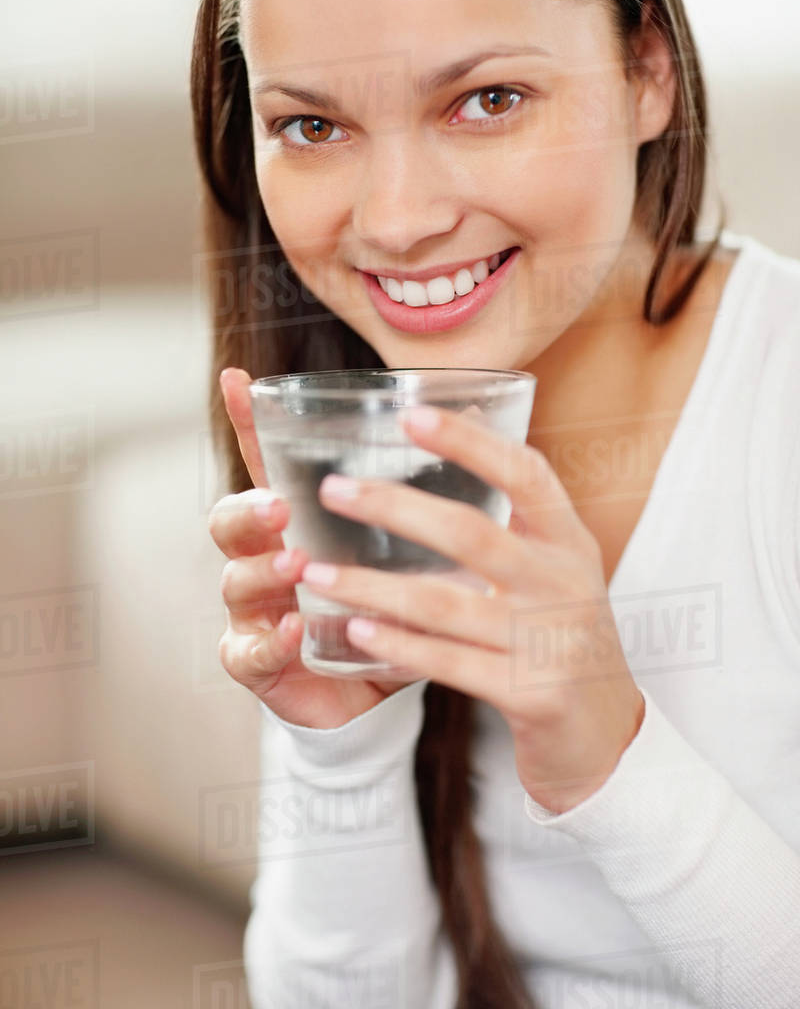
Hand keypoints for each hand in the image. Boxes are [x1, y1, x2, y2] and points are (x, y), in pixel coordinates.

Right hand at [208, 368, 420, 729]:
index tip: (237, 379)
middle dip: (250, 509)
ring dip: (264, 571)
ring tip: (296, 565)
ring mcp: (255, 611)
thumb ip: (425, 502)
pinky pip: (249, 651)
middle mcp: (267, 557)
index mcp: (299, 521)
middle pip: (232, 521)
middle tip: (281, 505)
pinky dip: (270, 640)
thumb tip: (479, 423)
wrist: (379, 691)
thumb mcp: (410, 551)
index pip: (267, 465)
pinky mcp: (259, 663)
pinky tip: (293, 631)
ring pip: (237, 581)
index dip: (247, 423)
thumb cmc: (394, 607)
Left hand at [297, 404, 644, 812]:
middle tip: (334, 490)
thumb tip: (465, 412)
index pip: (525, 474)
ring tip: (314, 572)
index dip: (470, 441)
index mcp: (570, 540)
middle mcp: (563, 583)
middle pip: (472, 532)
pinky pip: (449, 664)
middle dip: (395, 508)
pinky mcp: (530, 694)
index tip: (411, 414)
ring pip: (446, 604)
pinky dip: (399, 645)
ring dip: (372, 586)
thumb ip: (516, 508)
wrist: (606, 733)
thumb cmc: (563, 633)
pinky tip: (355, 631)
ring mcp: (549, 641)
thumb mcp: (557, 564)